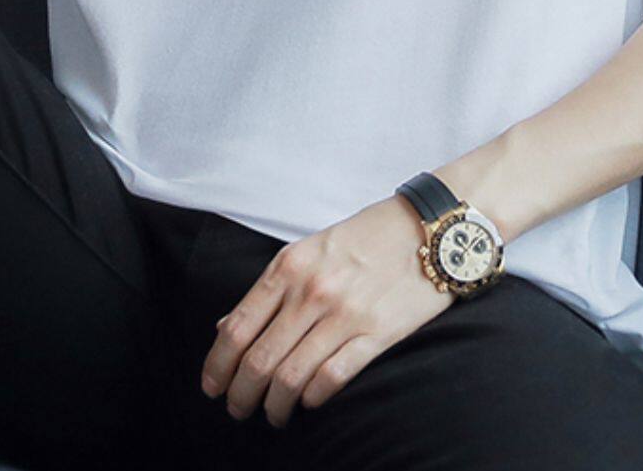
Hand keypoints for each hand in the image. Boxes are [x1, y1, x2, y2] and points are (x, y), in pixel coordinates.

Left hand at [200, 196, 453, 426]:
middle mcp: (311, 292)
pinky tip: (309, 402)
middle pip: (259, 360)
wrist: (430, 227)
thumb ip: (270, 289)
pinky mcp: (379, 333)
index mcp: (288, 267)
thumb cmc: (366, 238)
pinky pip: (333, 376)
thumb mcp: (308, 251)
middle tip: (238, 409)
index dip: (217, 366)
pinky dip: (313, 396)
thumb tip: (225, 328)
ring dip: (275, 405)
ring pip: (292, 376)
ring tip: (274, 415)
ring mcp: (345, 314)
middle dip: (241, 394)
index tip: (212, 387)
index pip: (237, 328)